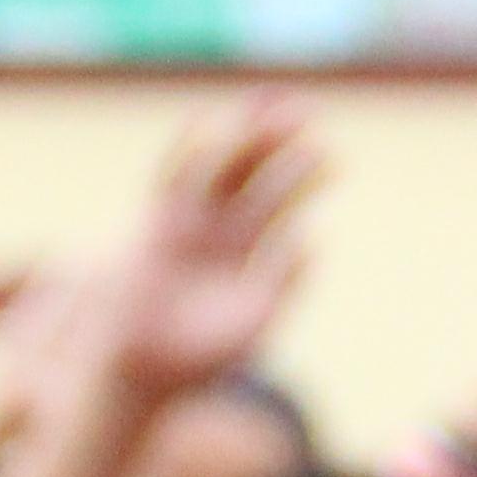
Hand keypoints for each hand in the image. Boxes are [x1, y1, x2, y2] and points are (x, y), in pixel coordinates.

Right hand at [98, 96, 322, 402]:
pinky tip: (204, 120)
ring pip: (221, 170)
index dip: (307, 175)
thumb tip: (312, 237)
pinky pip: (172, 180)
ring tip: (267, 105)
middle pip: (258, 178)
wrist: (143, 371)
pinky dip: (186, 151)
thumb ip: (279, 282)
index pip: (286, 206)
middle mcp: (227, 236)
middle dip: (280, 147)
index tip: (332, 154)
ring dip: (242, 139)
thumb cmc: (201, 360)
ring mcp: (192, 227)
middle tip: (307, 113)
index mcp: (258, 258)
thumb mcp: (253, 324)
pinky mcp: (156, 226)